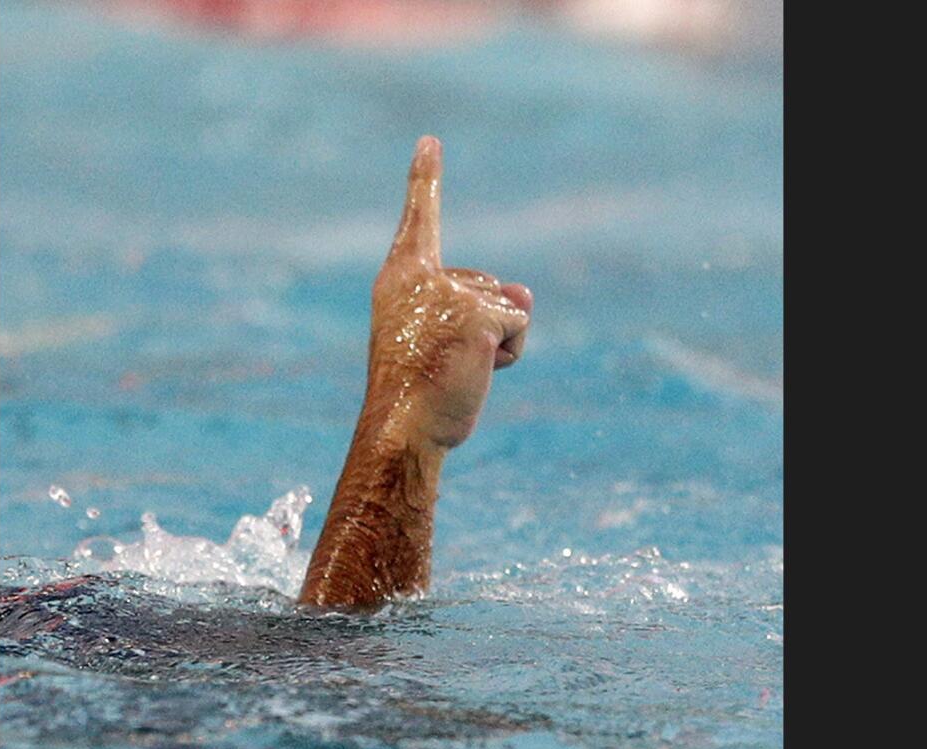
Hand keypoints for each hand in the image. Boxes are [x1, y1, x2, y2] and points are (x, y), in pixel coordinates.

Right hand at [367, 135, 533, 450]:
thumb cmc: (417, 390)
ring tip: (458, 369)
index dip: (425, 180)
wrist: (403, 429)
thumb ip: (483, 306)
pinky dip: (511, 354)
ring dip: (498, 344)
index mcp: (400, 279)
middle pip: (485, 284)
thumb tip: (527, 292)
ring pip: (506, 307)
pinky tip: (479, 371)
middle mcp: (420, 277)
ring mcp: (450, 294)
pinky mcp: (478, 317)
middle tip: (444, 361)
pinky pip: (518, 328)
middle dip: (483, 325)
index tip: (430, 141)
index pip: (418, 220)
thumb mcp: (448, 338)